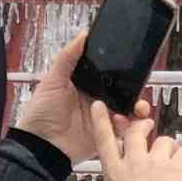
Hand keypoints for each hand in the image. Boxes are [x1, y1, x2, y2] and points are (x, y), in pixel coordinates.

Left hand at [16, 31, 149, 163]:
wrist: (40, 147)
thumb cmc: (42, 113)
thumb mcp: (53, 81)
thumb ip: (67, 58)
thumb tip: (83, 34)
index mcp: (87, 85)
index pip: (111, 74)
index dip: (125, 71)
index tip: (137, 65)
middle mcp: (98, 100)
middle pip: (125, 92)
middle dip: (137, 90)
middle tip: (141, 89)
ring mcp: (103, 119)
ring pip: (129, 111)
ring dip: (137, 108)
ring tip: (139, 109)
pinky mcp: (106, 136)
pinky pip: (125, 131)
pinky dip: (130, 127)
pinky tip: (125, 123)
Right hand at [92, 101, 181, 180]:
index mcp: (113, 172)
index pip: (104, 140)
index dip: (101, 120)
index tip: (101, 106)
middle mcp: (133, 162)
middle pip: (137, 132)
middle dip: (143, 127)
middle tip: (149, 128)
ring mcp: (154, 164)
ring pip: (164, 140)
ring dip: (169, 147)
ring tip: (172, 159)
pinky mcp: (174, 169)